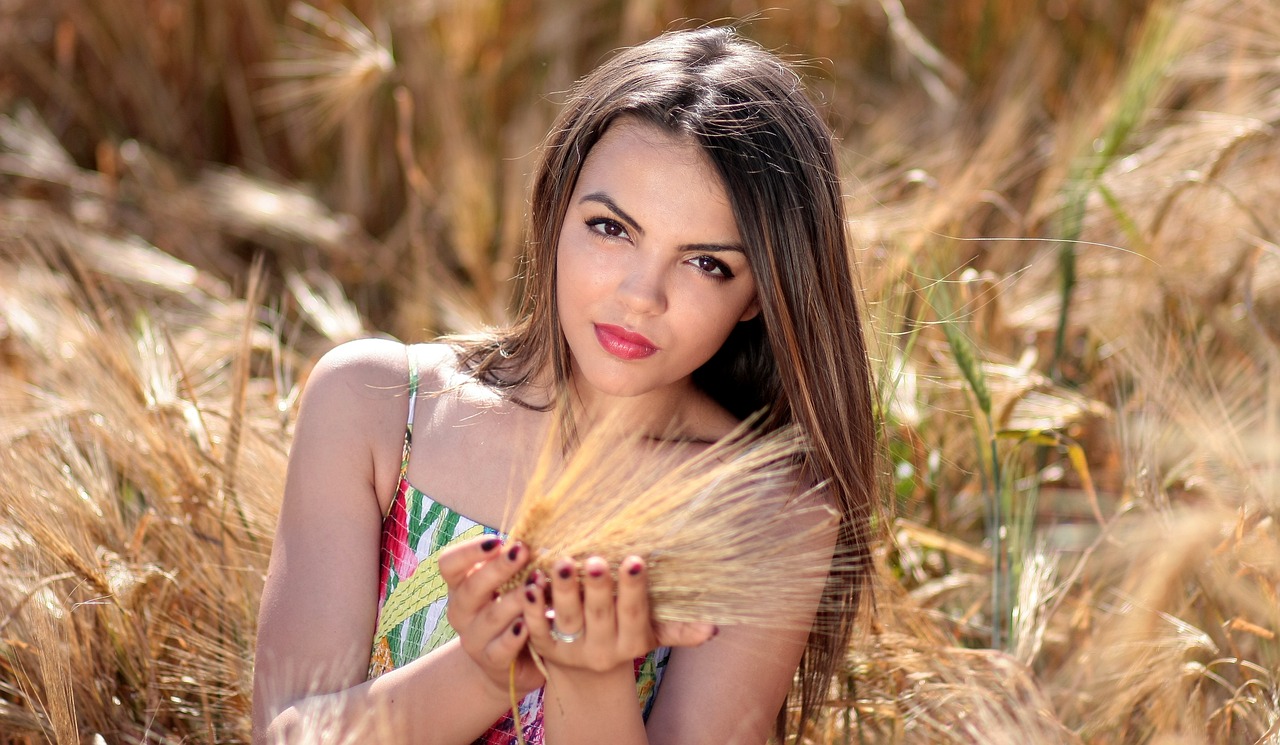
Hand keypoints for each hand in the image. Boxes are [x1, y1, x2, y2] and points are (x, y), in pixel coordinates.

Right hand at [438, 536, 545, 696]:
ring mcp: (473, 639)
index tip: (498, 540)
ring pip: (490, 617)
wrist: (512, 663)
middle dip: (498, 569)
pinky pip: (500, 649)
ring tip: (536, 586)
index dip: (469, 551)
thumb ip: (517, 561)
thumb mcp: (510, 583)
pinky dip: (514, 636)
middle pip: (471, 587)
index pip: (449, 563)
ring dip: (514, 600)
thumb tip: (541, 529)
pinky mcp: (491, 662)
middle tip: (522, 552)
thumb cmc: (514, 609)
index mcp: (461, 585)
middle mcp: (461, 611)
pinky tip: (528, 624)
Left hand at [522, 555, 715, 673]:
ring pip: (565, 619)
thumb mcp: (651, 634)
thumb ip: (678, 630)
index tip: (635, 559)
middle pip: (598, 615)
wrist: (586, 673)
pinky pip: (535, 629)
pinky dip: (532, 607)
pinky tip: (531, 581)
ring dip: (562, 591)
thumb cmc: (623, 635)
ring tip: (561, 561)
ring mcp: (570, 650)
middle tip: (594, 558)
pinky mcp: (543, 649)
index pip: (633, 612)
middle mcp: (601, 650)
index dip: (633, 588)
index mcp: (630, 643)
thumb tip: (714, 628)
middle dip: (597, 586)